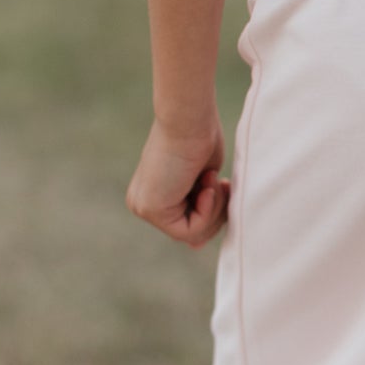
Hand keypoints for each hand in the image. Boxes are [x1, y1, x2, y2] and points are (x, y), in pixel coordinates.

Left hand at [127, 115, 229, 247]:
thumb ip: (199, 209)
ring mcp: (143, 208)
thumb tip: (196, 247)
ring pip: (192, 235)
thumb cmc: (200, 136)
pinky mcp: (150, 209)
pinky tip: (206, 184)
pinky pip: (190, 231)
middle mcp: (143, 203)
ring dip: (214, 208)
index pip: (189, 223)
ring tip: (213, 179)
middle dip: (215, 211)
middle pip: (191, 233)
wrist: (189, 118)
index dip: (213, 210)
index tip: (221, 183)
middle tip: (221, 182)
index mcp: (152, 194)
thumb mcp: (204, 180)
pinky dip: (208, 209)